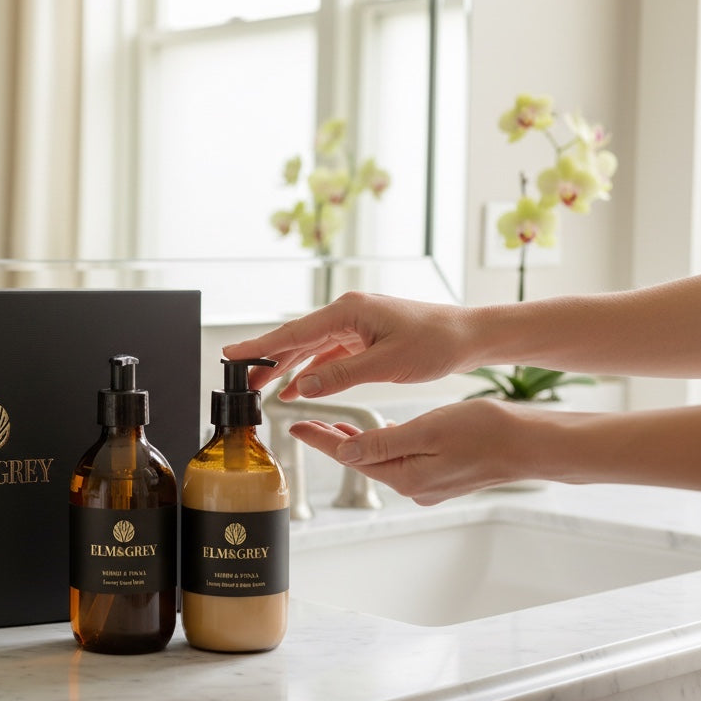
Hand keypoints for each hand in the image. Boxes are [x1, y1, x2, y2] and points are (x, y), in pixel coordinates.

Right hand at [222, 292, 474, 398]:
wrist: (468, 337)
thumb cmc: (435, 342)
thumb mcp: (387, 364)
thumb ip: (341, 375)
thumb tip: (303, 385)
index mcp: (348, 311)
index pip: (293, 332)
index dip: (260, 346)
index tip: (231, 353)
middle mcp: (347, 314)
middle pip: (296, 339)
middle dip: (266, 361)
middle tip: (240, 379)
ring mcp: (355, 326)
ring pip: (310, 349)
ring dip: (286, 369)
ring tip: (261, 388)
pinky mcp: (364, 339)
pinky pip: (328, 356)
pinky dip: (311, 372)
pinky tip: (298, 389)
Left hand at [288, 398, 552, 504]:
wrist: (530, 444)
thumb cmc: (486, 432)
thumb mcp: (428, 430)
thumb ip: (385, 442)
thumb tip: (347, 449)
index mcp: (406, 476)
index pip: (350, 455)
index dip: (320, 438)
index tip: (294, 426)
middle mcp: (413, 486)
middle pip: (361, 459)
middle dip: (333, 440)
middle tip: (306, 422)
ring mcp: (427, 484)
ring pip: (381, 459)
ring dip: (358, 442)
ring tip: (334, 425)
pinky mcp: (440, 477)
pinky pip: (402, 460)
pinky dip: (386, 445)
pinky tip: (381, 432)